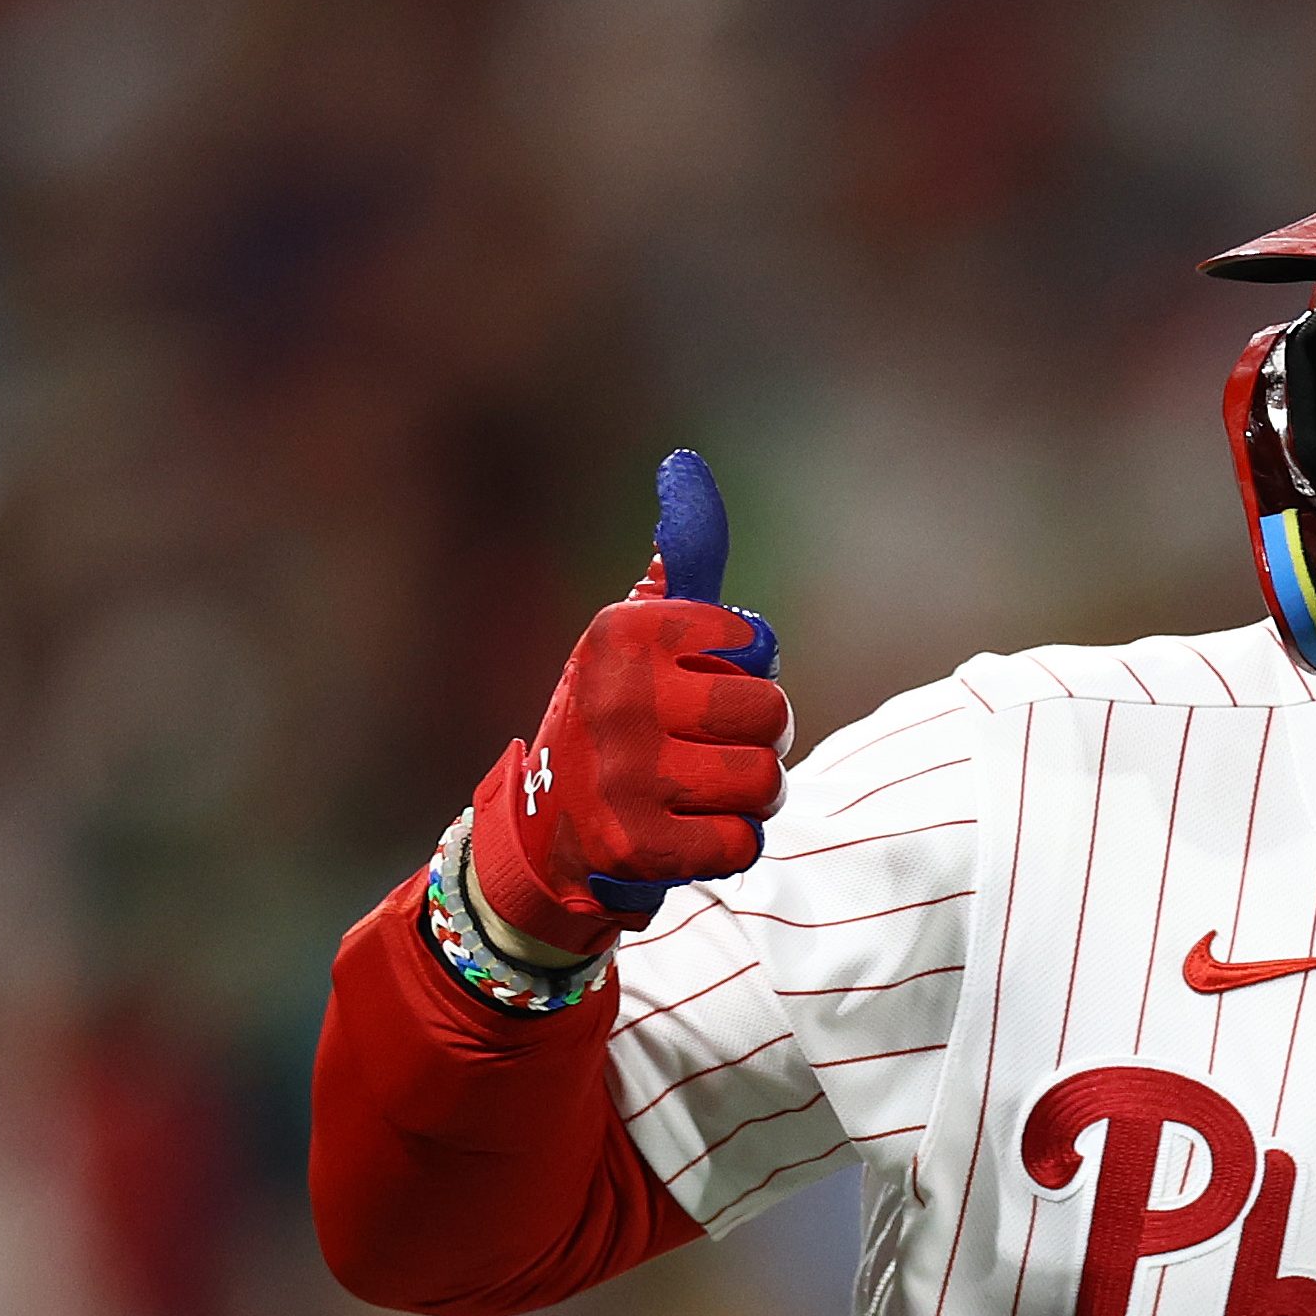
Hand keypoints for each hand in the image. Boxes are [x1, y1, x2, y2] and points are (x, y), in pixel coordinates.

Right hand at [468, 449, 787, 958]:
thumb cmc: (617, 723)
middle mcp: (618, 698)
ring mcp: (624, 776)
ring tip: (712, 790)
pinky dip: (733, 844)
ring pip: (764, 781)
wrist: (547, 830)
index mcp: (622, 634)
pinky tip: (695, 833)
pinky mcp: (636, 846)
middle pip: (768, 712)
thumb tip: (686, 468)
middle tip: (723, 745)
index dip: (747, 667)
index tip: (708, 678)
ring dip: (754, 795)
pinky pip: (742, 843)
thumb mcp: (633, 641)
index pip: (750, 641)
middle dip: (763, 735)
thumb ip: (678, 571)